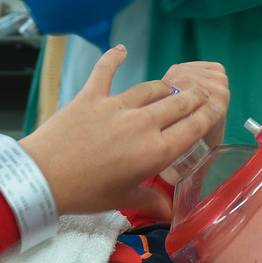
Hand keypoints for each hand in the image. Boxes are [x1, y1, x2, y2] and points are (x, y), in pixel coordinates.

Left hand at [19, 45, 225, 218]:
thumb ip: (152, 201)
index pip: (194, 128)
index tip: (217, 108)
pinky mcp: (92, 95)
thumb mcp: (123, 199)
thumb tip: (172, 213)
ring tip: (171, 88)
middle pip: (179, 102)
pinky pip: (106, 70)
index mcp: (156, 151)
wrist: (44, 177)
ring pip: (151, 88)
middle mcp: (144, 123)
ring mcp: (117, 105)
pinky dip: (114, 58)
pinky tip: (122, 50)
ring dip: (165, 87)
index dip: (209, 115)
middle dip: (194, 97)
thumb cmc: (86, 193)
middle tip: (199, 95)